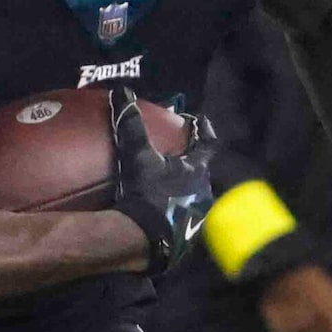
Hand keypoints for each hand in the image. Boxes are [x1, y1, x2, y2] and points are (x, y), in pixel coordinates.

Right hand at [108, 90, 215, 274]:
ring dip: (182, 190)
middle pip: (201, 172)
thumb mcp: (137, 157)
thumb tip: (123, 92)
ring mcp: (196, 218)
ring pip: (192, 197)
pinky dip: (171, 212)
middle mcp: (203, 193)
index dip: (204, 131)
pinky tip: (156, 213)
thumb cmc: (147, 194)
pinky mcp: (183, 239)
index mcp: (198, 171)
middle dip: (190, 164)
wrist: (143, 240)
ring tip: (163, 186)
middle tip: (174, 157)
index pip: (209, 144)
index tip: (199, 121)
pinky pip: (180, 219)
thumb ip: (131, 126)